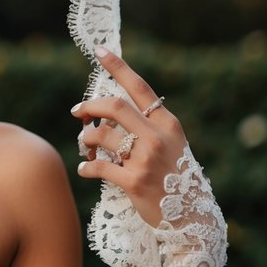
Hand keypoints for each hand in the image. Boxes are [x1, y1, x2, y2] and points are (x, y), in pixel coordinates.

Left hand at [71, 47, 186, 227]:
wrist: (189, 216)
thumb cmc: (174, 177)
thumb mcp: (170, 145)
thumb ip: (147, 127)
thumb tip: (107, 113)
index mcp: (167, 124)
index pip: (140, 88)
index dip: (118, 67)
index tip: (100, 51)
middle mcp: (157, 137)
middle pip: (114, 107)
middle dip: (89, 106)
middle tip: (77, 112)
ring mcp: (146, 159)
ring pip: (101, 137)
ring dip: (86, 140)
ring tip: (86, 148)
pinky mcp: (134, 182)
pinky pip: (99, 167)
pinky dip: (86, 168)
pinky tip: (85, 170)